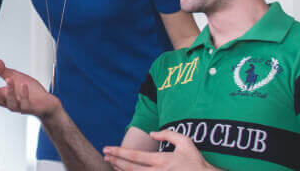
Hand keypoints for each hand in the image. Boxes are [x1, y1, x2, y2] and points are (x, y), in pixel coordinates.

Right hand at [0, 59, 61, 120]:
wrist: (46, 103)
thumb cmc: (30, 91)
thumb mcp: (16, 77)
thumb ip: (4, 71)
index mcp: (4, 95)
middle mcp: (9, 102)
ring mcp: (19, 107)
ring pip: (11, 103)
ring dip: (10, 91)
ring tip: (9, 79)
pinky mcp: (30, 108)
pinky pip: (25, 104)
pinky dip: (23, 94)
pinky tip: (24, 85)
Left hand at [102, 130, 217, 170]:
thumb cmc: (195, 160)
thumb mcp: (185, 141)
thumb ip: (167, 134)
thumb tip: (152, 133)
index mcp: (162, 160)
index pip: (135, 156)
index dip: (119, 152)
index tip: (107, 148)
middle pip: (130, 168)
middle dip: (115, 161)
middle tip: (104, 154)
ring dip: (120, 170)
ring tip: (111, 162)